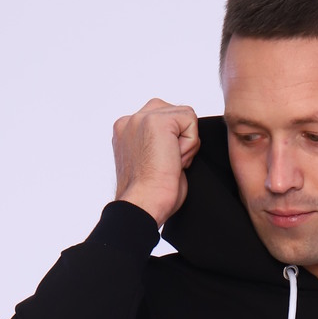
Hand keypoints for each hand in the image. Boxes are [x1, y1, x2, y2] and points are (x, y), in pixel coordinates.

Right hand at [112, 100, 199, 225]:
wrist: (144, 204)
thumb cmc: (149, 193)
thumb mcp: (151, 160)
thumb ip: (159, 141)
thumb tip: (180, 137)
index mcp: (126, 131)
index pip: (165, 119)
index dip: (173, 143)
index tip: (161, 164)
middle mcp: (130, 121)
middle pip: (175, 114)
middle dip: (180, 139)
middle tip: (168, 164)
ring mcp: (141, 117)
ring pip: (184, 116)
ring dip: (185, 144)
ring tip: (169, 163)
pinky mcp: (157, 120)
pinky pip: (190, 119)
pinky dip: (190, 144)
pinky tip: (174, 159)